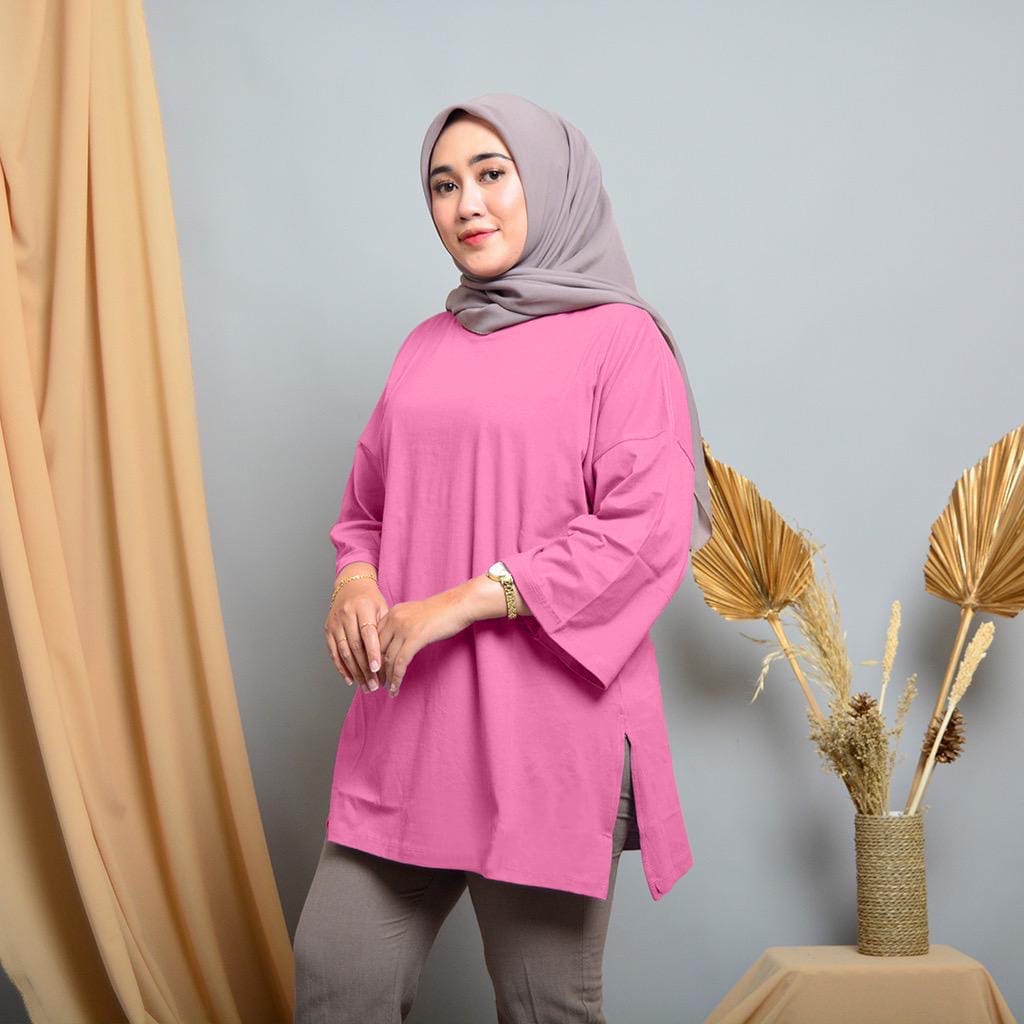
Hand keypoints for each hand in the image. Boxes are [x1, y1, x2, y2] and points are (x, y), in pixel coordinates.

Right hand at [324, 578, 387, 692]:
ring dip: (354, 672)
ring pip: (344, 652)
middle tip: (374, 685)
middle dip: (365, 668)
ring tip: (365, 686)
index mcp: (363, 607)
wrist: (351, 586)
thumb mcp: (381, 608)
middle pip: (355, 646)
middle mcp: (346, 615)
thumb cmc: (371, 600)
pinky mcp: (328, 630)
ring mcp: (335, 623)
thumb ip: (384, 628)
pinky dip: (341, 668)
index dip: (372, 652)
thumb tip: (390, 654)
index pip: (367, 633)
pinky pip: (333, 653)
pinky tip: (350, 680)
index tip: (378, 668)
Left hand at [374, 591, 472, 696]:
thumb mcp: (415, 614)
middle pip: (377, 649)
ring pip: (388, 658)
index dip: (371, 657)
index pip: (373, 639)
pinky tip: (396, 687)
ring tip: (388, 688)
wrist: (458, 604)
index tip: (372, 671)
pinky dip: (396, 678)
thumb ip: (402, 625)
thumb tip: (395, 644)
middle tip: (377, 683)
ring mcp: (403, 628)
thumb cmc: (442, 611)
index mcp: (392, 613)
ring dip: (386, 677)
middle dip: (376, 670)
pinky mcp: (415, 638)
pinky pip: (401, 663)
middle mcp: (394, 619)